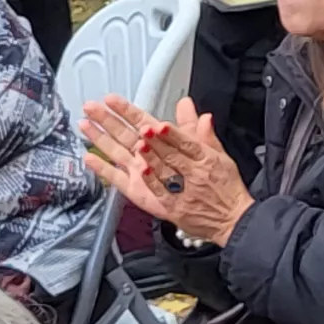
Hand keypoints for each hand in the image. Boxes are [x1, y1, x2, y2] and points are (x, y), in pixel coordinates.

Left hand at [82, 96, 252, 245]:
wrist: (230, 219)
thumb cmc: (224, 187)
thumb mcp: (217, 154)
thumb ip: (199, 130)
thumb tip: (191, 107)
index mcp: (190, 150)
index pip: (159, 128)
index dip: (138, 115)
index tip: (119, 104)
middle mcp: (175, 165)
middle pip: (139, 139)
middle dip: (115, 122)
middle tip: (97, 107)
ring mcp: (164, 183)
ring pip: (132, 159)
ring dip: (109, 143)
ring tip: (93, 129)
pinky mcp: (157, 201)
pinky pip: (131, 185)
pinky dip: (113, 173)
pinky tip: (98, 161)